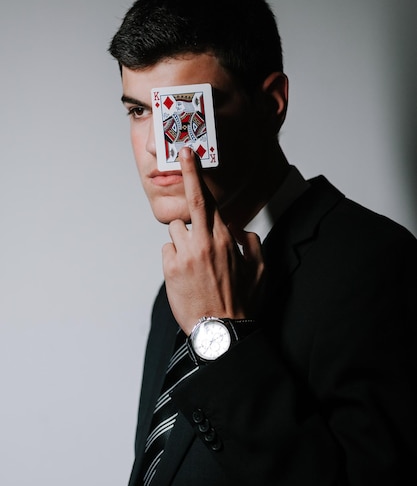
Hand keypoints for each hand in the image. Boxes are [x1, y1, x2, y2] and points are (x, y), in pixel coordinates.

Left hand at [162, 147, 263, 334]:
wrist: (221, 331)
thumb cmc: (241, 301)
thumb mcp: (260, 269)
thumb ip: (251, 242)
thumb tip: (239, 228)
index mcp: (225, 239)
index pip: (209, 199)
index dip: (197, 175)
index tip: (190, 154)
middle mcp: (203, 242)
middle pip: (191, 202)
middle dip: (187, 175)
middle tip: (183, 155)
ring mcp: (184, 255)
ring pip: (176, 229)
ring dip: (183, 237)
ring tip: (194, 259)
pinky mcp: (170, 270)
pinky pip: (168, 250)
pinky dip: (175, 256)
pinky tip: (186, 273)